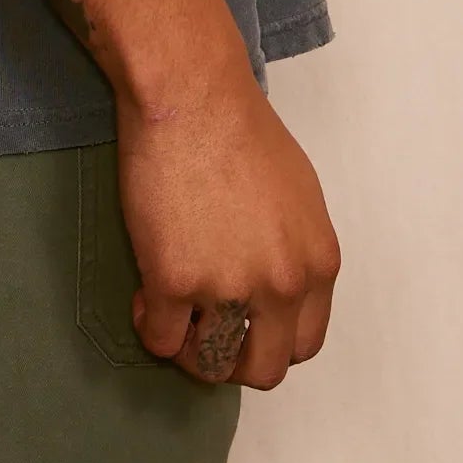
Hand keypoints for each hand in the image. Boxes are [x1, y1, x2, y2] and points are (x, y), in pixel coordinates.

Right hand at [117, 62, 340, 389]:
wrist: (192, 93)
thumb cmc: (239, 127)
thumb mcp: (297, 195)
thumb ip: (293, 249)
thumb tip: (272, 283)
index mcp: (318, 263)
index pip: (304, 343)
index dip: (268, 341)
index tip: (243, 326)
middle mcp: (282, 285)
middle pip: (263, 368)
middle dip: (231, 360)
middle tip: (204, 331)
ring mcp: (228, 288)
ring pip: (210, 366)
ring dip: (188, 351)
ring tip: (172, 316)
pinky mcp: (174, 281)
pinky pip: (160, 339)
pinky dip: (150, 326)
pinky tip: (144, 295)